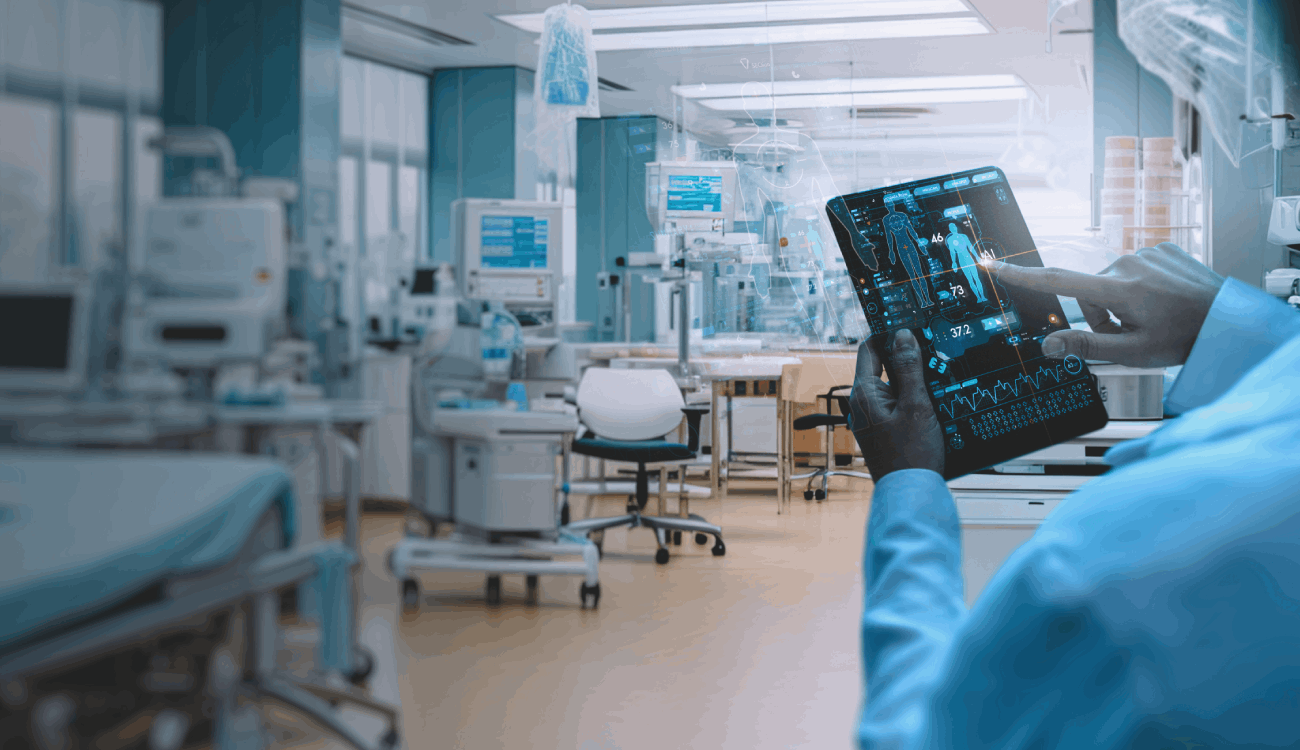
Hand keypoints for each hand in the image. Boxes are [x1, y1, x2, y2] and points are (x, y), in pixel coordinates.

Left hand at [849, 331, 944, 479]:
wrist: (911, 493)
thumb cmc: (912, 455)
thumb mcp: (916, 405)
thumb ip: (908, 368)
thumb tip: (901, 336)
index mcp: (864, 393)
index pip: (869, 349)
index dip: (888, 334)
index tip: (909, 325)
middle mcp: (862, 403)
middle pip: (883, 366)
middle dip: (906, 358)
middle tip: (933, 351)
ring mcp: (871, 417)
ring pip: (893, 386)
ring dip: (913, 381)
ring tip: (939, 378)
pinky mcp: (882, 429)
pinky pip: (897, 404)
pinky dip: (913, 398)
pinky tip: (934, 402)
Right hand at [982, 243, 1223, 366]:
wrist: (1230, 320)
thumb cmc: (1186, 338)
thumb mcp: (1133, 352)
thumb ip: (1086, 347)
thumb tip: (1048, 346)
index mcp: (1119, 289)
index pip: (1058, 281)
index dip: (1023, 276)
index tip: (995, 265)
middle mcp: (1130, 263)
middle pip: (1092, 292)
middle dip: (1103, 315)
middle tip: (1132, 333)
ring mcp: (1148, 253)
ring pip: (1114, 282)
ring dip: (1124, 301)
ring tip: (1154, 318)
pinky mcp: (1163, 248)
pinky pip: (1137, 269)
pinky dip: (1143, 287)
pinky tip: (1164, 300)